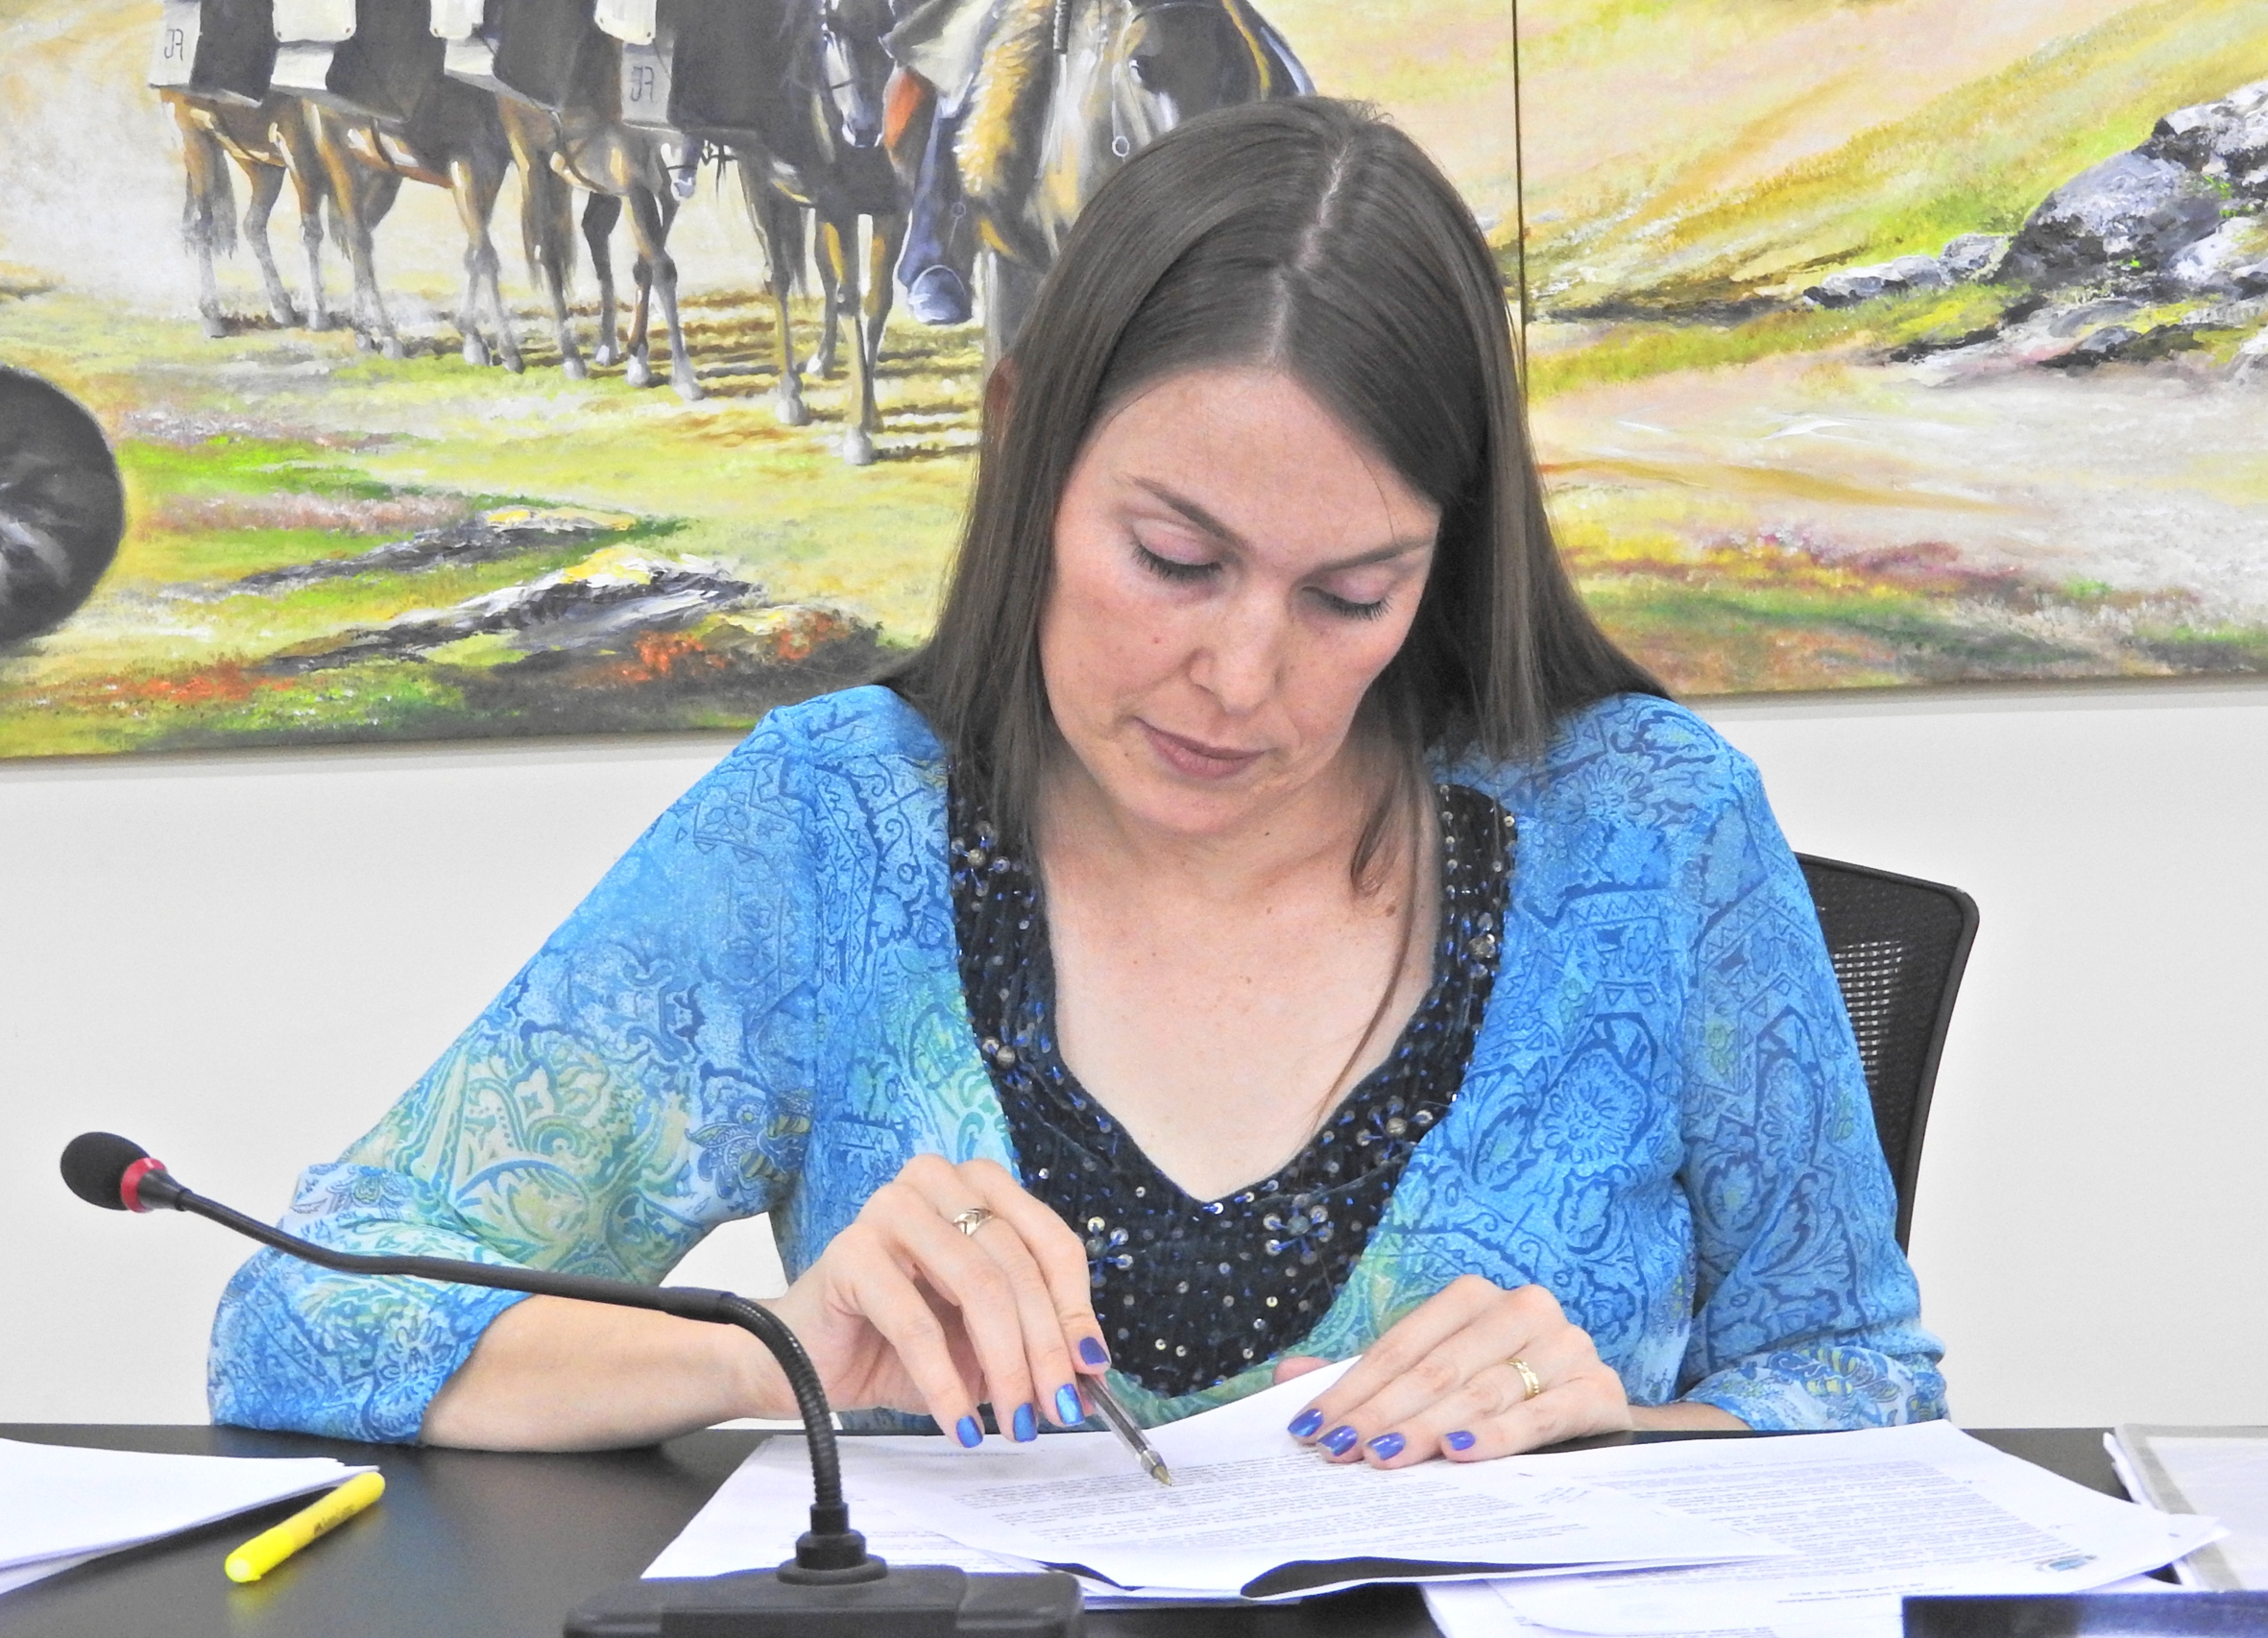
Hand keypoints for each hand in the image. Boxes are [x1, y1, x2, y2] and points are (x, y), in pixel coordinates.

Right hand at [757, 1155, 1110, 1445]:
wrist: (803, 1358)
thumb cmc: (895, 1342)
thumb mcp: (982, 1342)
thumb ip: (1035, 1345)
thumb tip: (1092, 1374)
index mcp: (978, 1187)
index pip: (1051, 1242)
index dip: (1076, 1309)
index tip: (1090, 1368)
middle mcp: (938, 1183)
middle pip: (1018, 1267)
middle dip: (1045, 1349)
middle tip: (1055, 1409)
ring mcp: (891, 1209)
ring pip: (979, 1288)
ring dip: (1006, 1366)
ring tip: (1014, 1423)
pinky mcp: (851, 1252)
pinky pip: (918, 1325)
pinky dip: (948, 1384)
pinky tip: (961, 1423)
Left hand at [1276, 1275, 1632, 1465]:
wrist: (1594, 1414)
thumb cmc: (1501, 1391)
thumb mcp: (1435, 1379)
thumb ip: (1369, 1379)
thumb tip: (1287, 1373)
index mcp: (1475, 1297)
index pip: (1401, 1346)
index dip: (1353, 1387)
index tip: (1313, 1427)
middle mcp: (1523, 1309)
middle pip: (1436, 1369)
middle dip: (1382, 1413)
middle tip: (1340, 1449)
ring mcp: (1566, 1346)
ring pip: (1481, 1392)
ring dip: (1428, 1428)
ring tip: (1385, 1456)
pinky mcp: (1598, 1390)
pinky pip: (1541, 1416)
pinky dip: (1496, 1435)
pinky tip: (1457, 1453)